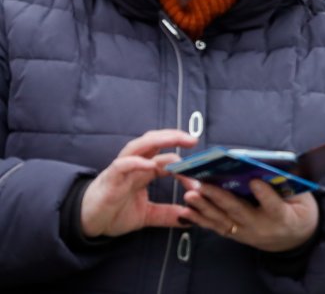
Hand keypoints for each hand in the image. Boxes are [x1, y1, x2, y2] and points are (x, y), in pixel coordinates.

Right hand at [81, 129, 196, 238]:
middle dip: (174, 137)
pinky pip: (122, 165)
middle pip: (154, 142)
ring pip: (139, 146)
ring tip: (177, 138)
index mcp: (144, 171)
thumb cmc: (113, 212)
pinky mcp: (109, 179)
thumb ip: (167, 214)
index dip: (185, 166)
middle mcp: (135, 166)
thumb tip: (191, 218)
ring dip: (159, 140)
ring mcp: (121, 170)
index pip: (168, 160)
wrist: (85, 223)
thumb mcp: (146, 216)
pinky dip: (136, 162)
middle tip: (194, 139)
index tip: (202, 176)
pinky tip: (149, 164)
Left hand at [180, 178, 319, 252]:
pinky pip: (215, 227)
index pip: (274, 206)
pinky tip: (186, 210)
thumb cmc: (298, 213)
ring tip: (190, 194)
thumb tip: (272, 166)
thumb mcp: (303, 200)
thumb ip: (289, 185)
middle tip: (204, 185)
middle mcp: (261, 227)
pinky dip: (199, 219)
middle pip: (240, 211)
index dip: (265, 194)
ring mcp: (245, 233)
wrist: (293, 241)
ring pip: (223, 220)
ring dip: (204, 207)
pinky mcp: (234, 234)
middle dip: (220, 198)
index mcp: (284, 217)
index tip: (255, 180)